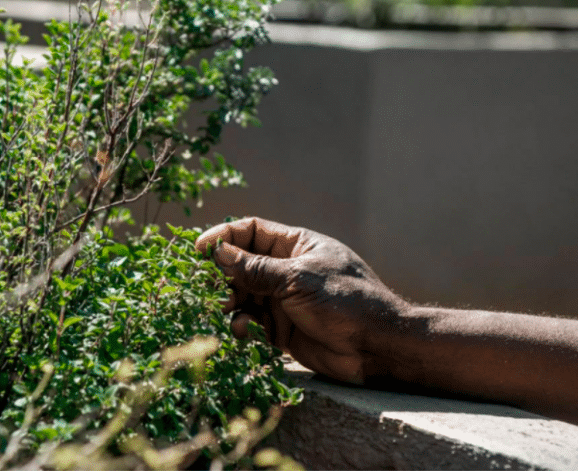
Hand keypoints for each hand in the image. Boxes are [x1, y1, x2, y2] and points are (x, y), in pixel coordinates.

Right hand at [195, 217, 406, 383]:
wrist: (377, 346)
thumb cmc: (345, 302)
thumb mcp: (298, 279)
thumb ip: (256, 268)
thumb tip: (219, 252)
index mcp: (296, 245)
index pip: (251, 232)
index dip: (224, 237)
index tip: (200, 250)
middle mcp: (287, 270)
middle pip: (242, 265)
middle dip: (222, 275)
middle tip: (207, 288)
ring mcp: (284, 300)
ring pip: (243, 295)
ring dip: (230, 302)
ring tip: (225, 310)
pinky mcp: (282, 329)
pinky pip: (252, 323)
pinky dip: (243, 326)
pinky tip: (243, 331)